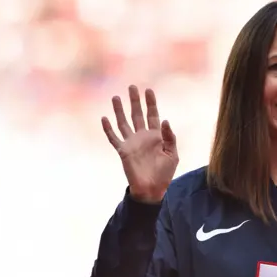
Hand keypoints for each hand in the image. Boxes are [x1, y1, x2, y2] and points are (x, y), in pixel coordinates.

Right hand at [102, 85, 178, 202]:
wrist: (152, 189)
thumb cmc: (164, 173)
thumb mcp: (172, 154)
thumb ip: (169, 137)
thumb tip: (165, 120)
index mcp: (156, 136)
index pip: (152, 115)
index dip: (151, 103)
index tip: (149, 90)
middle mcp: (142, 137)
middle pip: (137, 115)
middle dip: (134, 101)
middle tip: (132, 87)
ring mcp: (132, 143)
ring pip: (124, 123)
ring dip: (119, 110)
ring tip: (115, 97)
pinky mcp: (123, 151)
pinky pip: (114, 138)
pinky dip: (108, 129)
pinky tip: (104, 118)